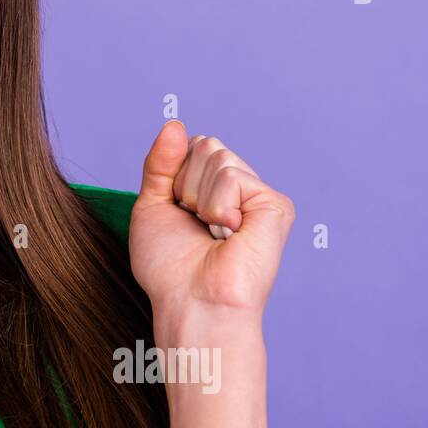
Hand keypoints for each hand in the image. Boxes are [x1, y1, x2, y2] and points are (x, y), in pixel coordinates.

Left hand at [129, 120, 294, 339]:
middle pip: (205, 144)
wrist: (191, 303)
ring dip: (199, 198)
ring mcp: (258, 196)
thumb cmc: (170, 269)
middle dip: (185, 184)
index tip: (178, 213)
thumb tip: (174, 124)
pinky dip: (218, 204)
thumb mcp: (152, 205)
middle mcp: (240, 189)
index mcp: (214, 189)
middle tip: (196, 224)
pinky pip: (231, 175)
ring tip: (212, 232)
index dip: (173, 176)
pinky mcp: (275, 205)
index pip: (190, 146)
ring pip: (217, 156)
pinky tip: (229, 233)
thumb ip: (160, 163)